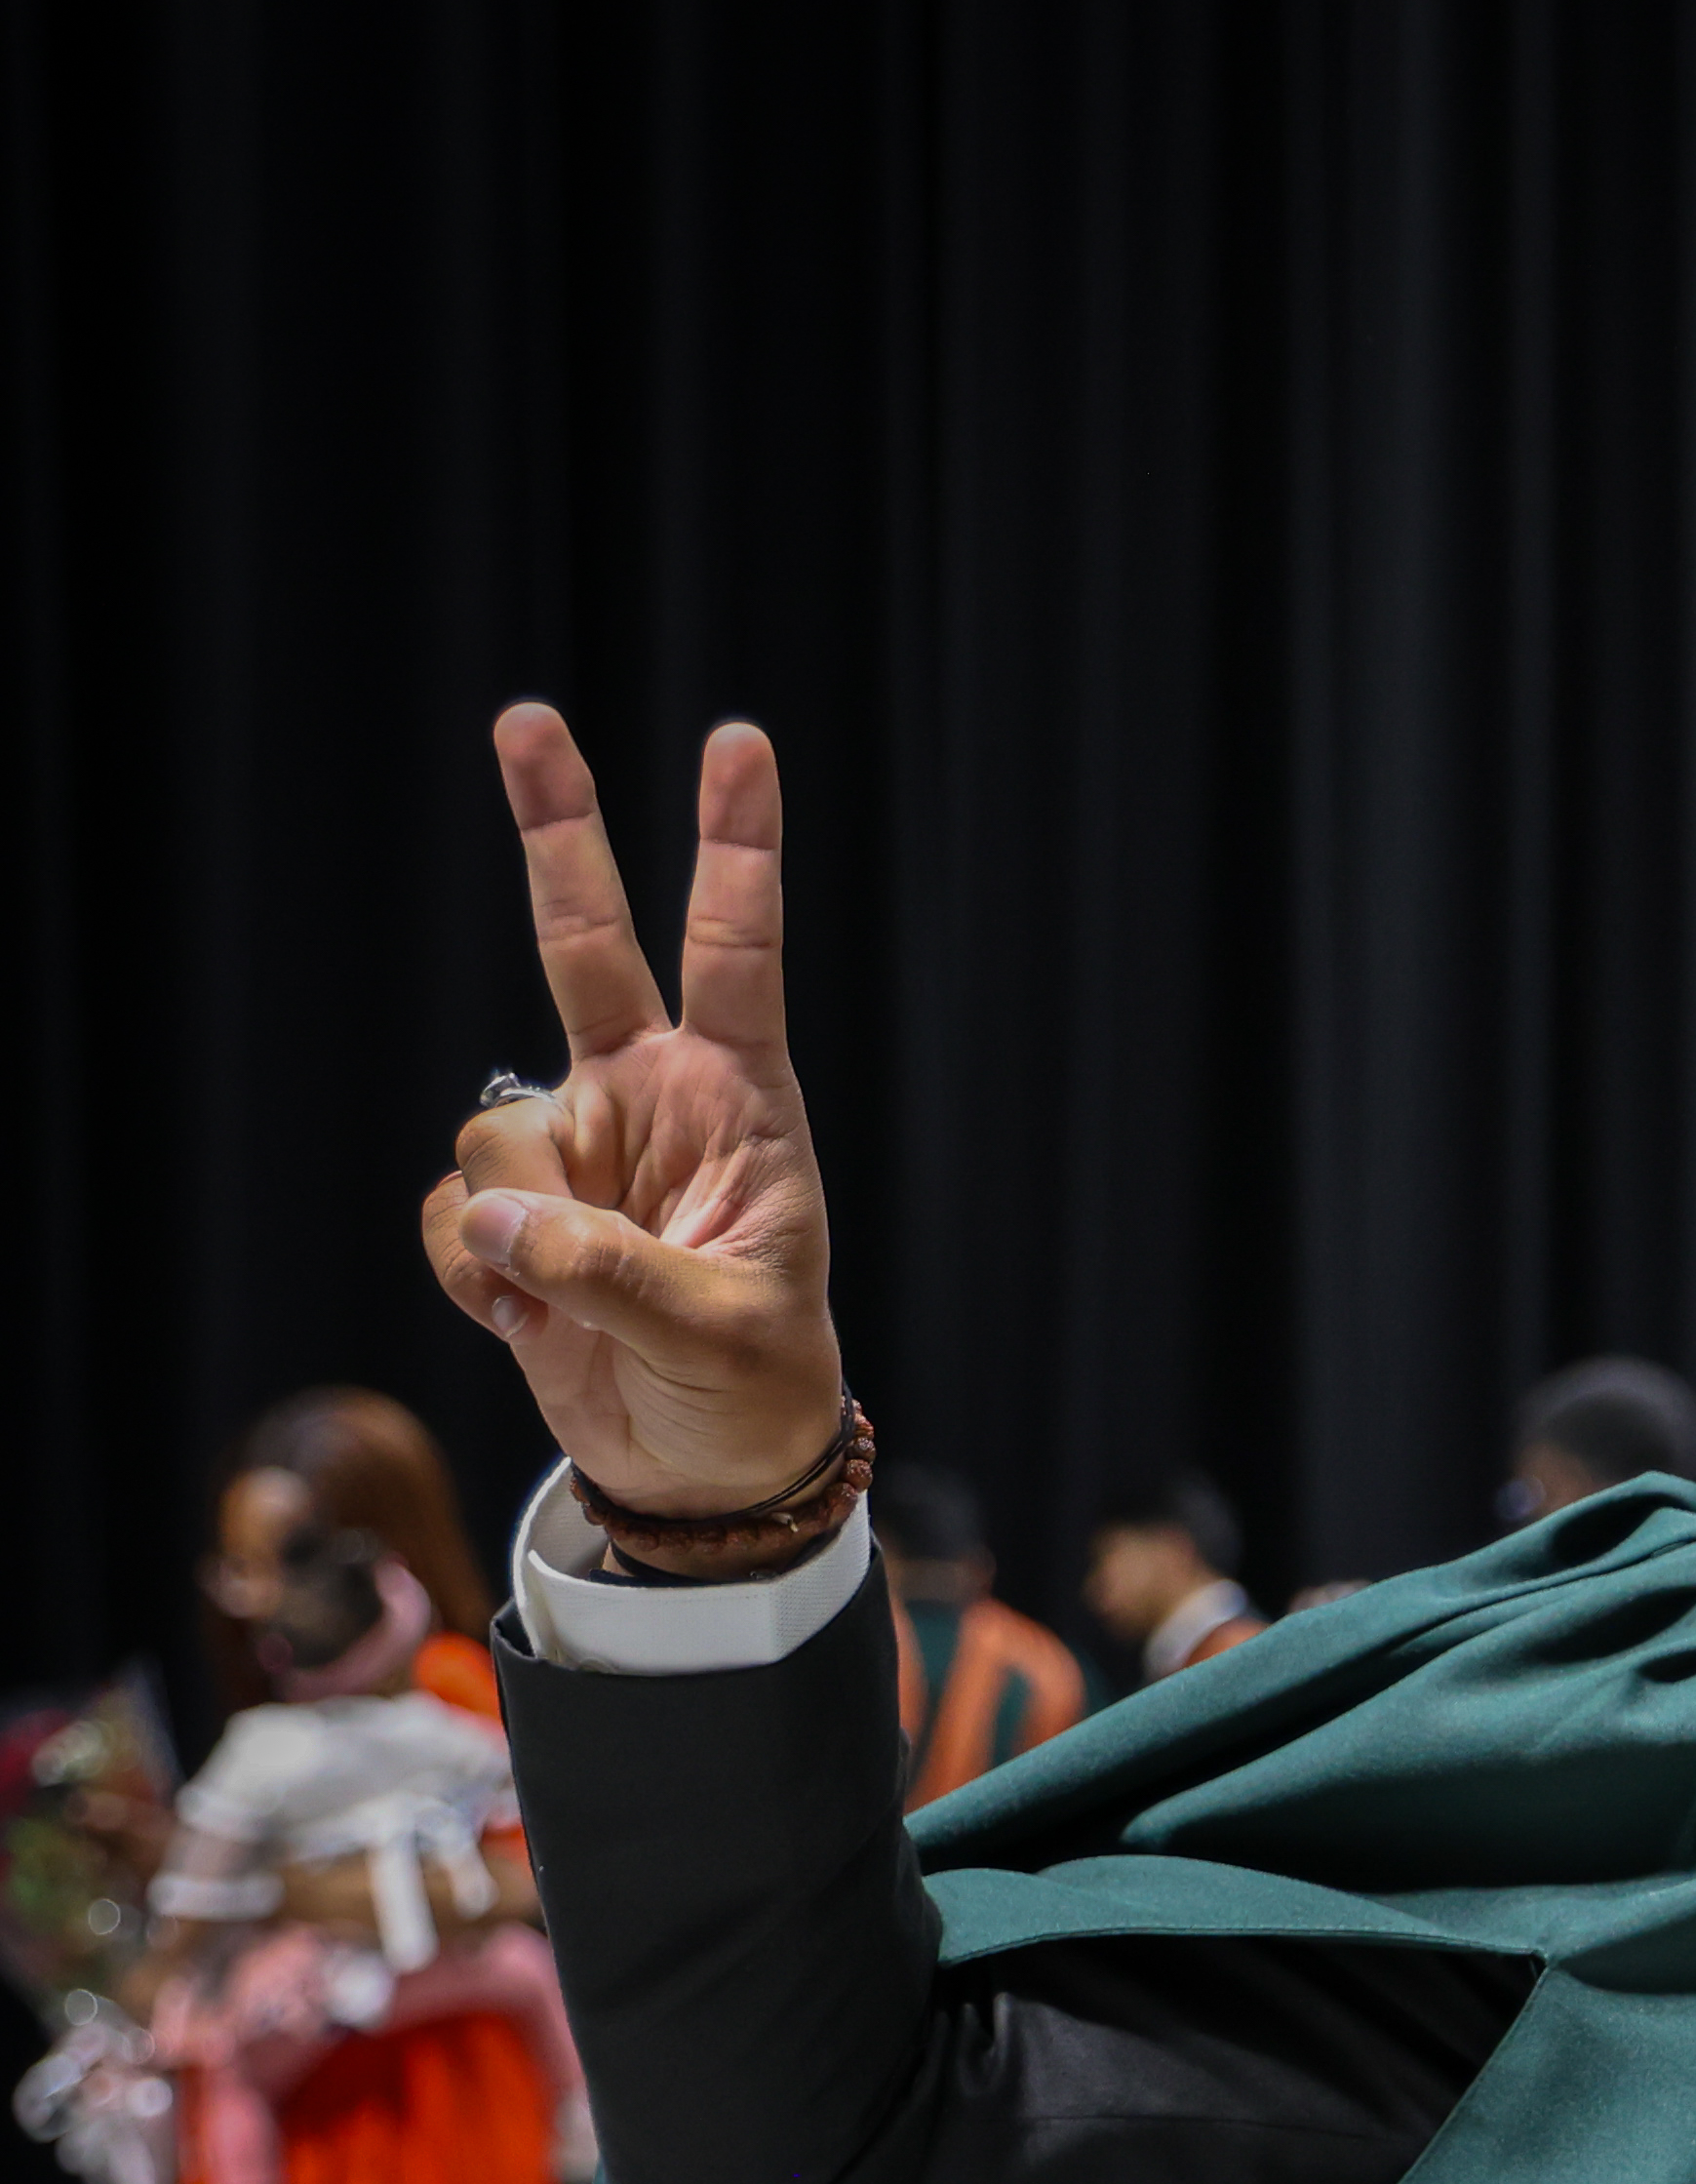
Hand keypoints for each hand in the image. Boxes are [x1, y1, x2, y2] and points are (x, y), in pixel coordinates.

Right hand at [420, 711, 846, 1514]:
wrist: (703, 1466)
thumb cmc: (753, 1388)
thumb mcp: (718, 1335)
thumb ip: (611, 1272)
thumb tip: (497, 1218)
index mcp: (741, 1102)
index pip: (737, 953)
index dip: (732, 849)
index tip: (736, 742)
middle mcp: (649, 1099)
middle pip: (585, 942)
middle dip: (555, 828)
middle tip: (526, 716)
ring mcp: (573, 1149)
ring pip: (492, 1131)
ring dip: (519, 1226)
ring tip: (582, 1298)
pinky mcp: (510, 1213)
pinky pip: (455, 1213)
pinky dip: (475, 1274)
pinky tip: (532, 1319)